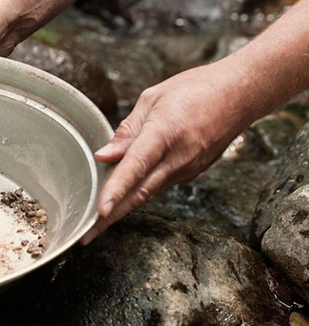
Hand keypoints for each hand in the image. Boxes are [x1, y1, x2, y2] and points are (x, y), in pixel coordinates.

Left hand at [80, 61, 255, 243]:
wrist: (241, 94)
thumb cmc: (194, 89)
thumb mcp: (153, 99)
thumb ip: (127, 131)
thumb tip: (103, 155)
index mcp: (164, 133)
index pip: (135, 166)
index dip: (116, 190)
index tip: (100, 211)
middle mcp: (177, 157)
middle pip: (139, 193)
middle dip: (110, 218)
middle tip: (85, 236)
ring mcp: (187, 169)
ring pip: (147, 193)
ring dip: (121, 209)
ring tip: (94, 224)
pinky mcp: (191, 173)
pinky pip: (158, 185)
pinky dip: (138, 193)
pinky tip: (120, 198)